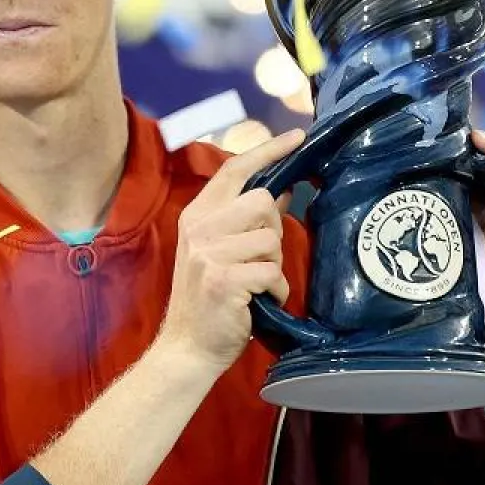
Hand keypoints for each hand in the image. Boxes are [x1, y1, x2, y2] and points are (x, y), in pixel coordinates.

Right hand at [158, 129, 304, 373]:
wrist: (187, 347)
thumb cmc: (209, 299)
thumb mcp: (220, 251)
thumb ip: (246, 220)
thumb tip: (282, 190)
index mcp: (197, 215)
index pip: (234, 169)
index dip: (267, 151)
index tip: (297, 137)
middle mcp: (199, 228)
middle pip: (261, 202)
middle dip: (273, 229)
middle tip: (262, 257)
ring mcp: (209, 254)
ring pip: (270, 239)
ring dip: (274, 265)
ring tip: (257, 284)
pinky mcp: (224, 280)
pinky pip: (272, 272)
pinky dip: (275, 290)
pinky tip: (260, 301)